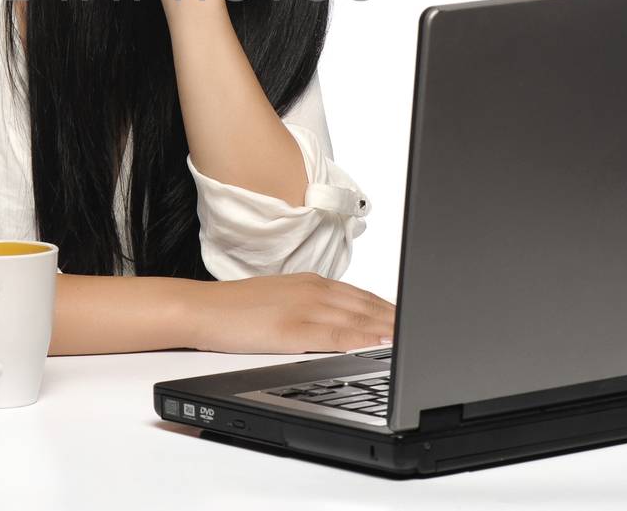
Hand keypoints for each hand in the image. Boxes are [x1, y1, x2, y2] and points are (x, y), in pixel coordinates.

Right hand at [182, 272, 395, 353]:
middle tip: (425, 328)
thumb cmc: (236, 308)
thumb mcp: (281, 300)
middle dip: (398, 318)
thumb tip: (340, 320)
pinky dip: (362, 338)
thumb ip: (313, 306)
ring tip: (414, 337)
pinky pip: (336, 335)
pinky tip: (380, 344)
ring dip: (389, 328)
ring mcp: (304, 308)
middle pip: (368, 305)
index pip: (362, 296)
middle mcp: (313, 290)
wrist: (201, 309)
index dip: (391, 309)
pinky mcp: (292, 329)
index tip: (412, 319)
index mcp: (312, 283)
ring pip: (359, 318)